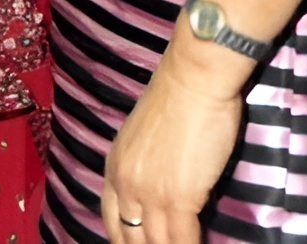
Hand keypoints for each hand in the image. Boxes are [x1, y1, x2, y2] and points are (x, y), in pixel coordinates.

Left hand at [102, 44, 246, 243]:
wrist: (194, 79)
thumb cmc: (178, 97)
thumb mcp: (145, 137)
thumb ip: (147, 167)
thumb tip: (164, 191)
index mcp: (115, 167)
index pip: (112, 220)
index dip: (124, 240)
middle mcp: (126, 184)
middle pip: (130, 237)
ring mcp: (150, 194)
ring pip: (157, 243)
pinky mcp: (179, 198)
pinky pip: (183, 239)